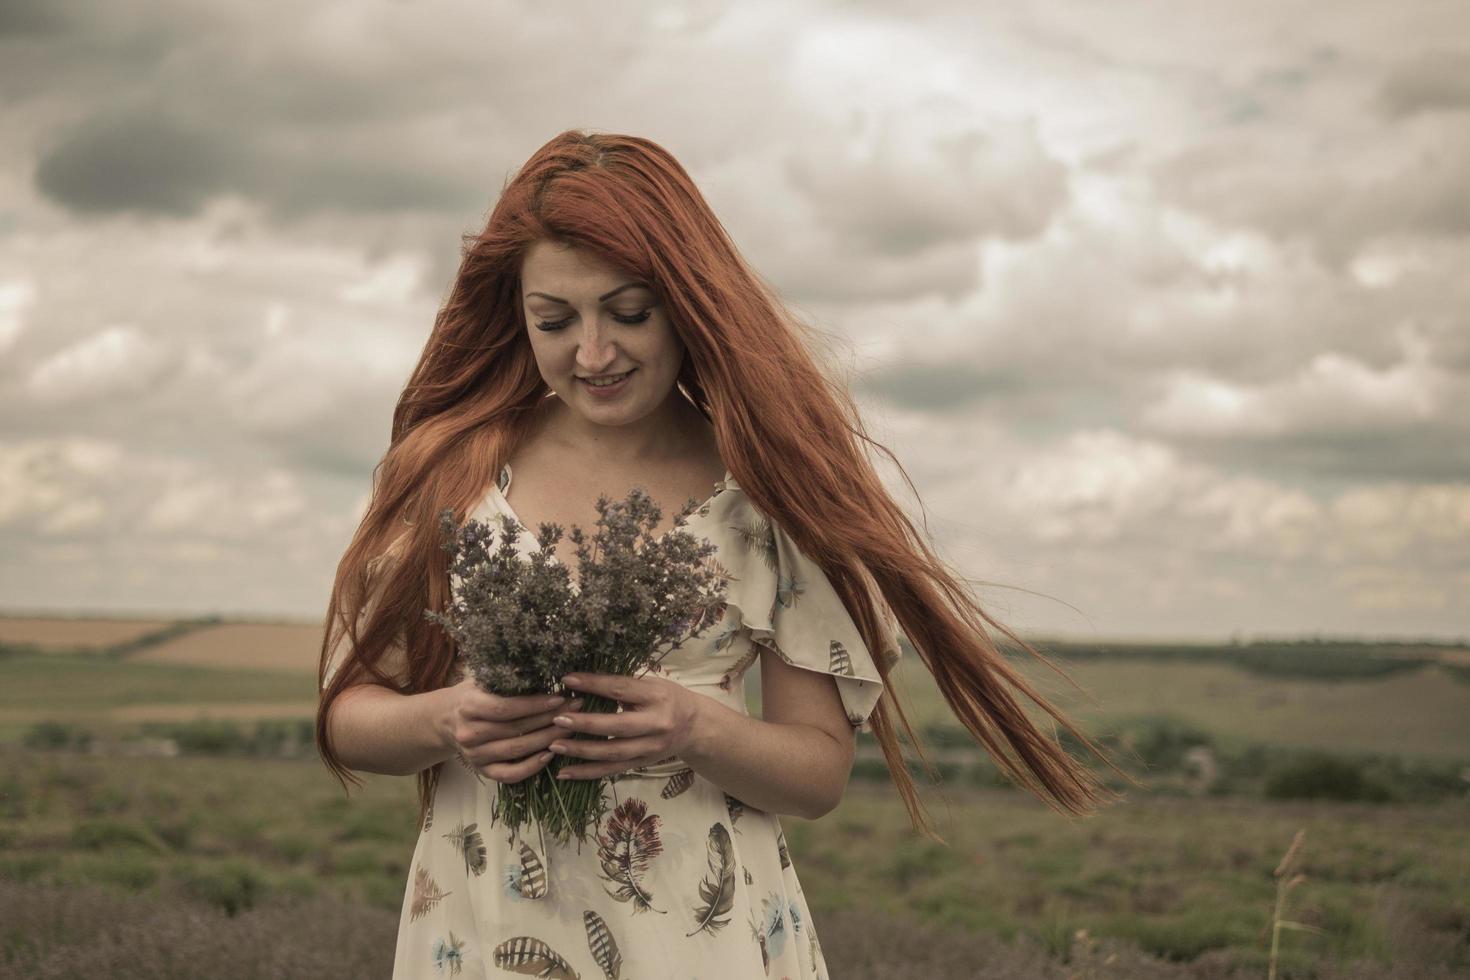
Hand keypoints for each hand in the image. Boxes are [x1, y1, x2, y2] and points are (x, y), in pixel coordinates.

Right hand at [441, 675, 585, 784]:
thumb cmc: (472, 694)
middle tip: (575, 710)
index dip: (535, 705)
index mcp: (469, 706)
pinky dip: (532, 767)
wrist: (445, 720)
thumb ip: (506, 678)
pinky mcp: (482, 770)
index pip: (506, 708)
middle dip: (549, 719)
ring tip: (571, 728)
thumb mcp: (483, 680)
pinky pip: (510, 774)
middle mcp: (469, 733)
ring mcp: (475, 755)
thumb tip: (544, 668)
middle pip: (516, 729)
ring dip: (547, 740)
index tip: (560, 697)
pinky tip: (551, 754)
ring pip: (517, 751)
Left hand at [548, 672, 707, 779]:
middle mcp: (656, 724)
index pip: (621, 690)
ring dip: (581, 750)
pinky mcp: (642, 764)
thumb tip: (581, 681)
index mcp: (657, 696)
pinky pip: (611, 771)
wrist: (694, 727)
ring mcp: (650, 748)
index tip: (567, 680)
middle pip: (617, 726)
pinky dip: (587, 773)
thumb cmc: (667, 698)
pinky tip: (564, 772)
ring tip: (554, 745)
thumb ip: (623, 685)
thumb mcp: (651, 684)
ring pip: (612, 753)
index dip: (594, 684)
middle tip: (558, 719)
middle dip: (586, 723)